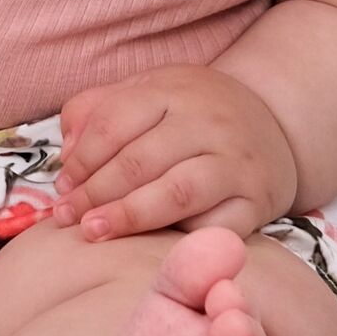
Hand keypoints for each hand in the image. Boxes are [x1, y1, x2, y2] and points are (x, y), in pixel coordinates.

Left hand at [53, 64, 298, 242]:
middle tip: (67, 218)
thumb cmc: (193, 114)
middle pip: (140, 160)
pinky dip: (181, 238)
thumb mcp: (148, 92)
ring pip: (175, 193)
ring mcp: (235, 161)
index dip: (82, 158)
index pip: (115, 122)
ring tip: (94, 232)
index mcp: (174, 88)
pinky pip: (214, 226)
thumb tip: (68, 152)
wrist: (273, 124)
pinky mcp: (256, 200)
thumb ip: (99, 111)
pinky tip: (152, 247)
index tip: (63, 187)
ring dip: (128, 216)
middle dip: (95, 193)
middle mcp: (208, 121)